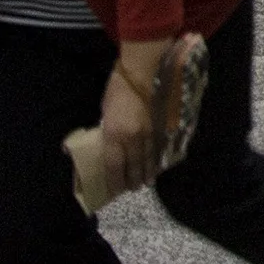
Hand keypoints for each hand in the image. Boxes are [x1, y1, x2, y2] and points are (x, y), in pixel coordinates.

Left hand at [98, 58, 162, 194]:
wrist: (140, 73)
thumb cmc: (117, 91)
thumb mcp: (104, 112)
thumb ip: (106, 131)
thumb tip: (105, 145)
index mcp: (114, 135)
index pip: (114, 165)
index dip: (115, 180)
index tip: (115, 190)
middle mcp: (132, 138)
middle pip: (134, 165)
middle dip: (133, 179)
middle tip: (135, 189)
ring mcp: (148, 132)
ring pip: (148, 157)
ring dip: (148, 171)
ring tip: (148, 182)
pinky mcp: (158, 125)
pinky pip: (157, 146)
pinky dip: (156, 157)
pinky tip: (157, 163)